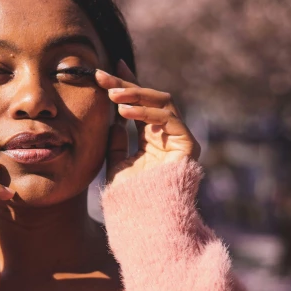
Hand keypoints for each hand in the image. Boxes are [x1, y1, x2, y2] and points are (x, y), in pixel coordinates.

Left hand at [95, 60, 200, 187]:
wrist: (142, 220)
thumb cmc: (128, 197)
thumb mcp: (116, 164)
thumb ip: (116, 142)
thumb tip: (113, 119)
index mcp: (152, 139)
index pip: (140, 105)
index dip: (126, 85)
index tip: (107, 70)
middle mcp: (168, 135)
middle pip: (149, 100)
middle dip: (126, 85)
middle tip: (102, 76)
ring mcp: (179, 139)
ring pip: (162, 103)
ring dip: (135, 95)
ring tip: (111, 94)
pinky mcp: (187, 146)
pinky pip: (168, 120)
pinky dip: (146, 113)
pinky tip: (124, 112)